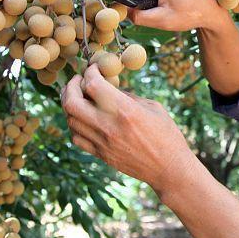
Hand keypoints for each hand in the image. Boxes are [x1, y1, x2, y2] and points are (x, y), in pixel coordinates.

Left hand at [61, 64, 197, 194]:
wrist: (169, 169)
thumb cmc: (166, 135)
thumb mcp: (152, 107)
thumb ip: (127, 96)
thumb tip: (109, 87)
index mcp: (125, 110)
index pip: (93, 85)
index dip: (90, 72)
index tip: (94, 68)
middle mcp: (109, 126)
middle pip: (71, 102)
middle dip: (71, 86)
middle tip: (79, 80)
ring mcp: (102, 142)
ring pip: (69, 119)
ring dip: (71, 104)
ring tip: (80, 97)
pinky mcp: (100, 155)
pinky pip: (76, 137)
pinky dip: (74, 123)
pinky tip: (83, 117)